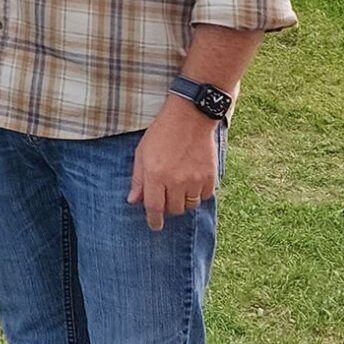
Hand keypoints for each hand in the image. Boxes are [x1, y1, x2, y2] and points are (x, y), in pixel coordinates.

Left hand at [128, 101, 221, 229]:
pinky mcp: (210, 177)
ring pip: (190, 205)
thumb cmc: (162, 134)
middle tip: (167, 196)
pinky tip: (194, 181)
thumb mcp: (142, 153)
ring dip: (184, 201)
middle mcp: (176, 181)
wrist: (190, 117)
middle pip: (174, 209)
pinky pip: (205, 196)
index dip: (154, 220)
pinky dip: (199, 193)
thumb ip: (138, 179)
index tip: (155, 226)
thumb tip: (133, 201)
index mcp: (156, 175)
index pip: (154, 208)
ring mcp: (195, 179)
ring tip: (180, 186)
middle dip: (169, 207)